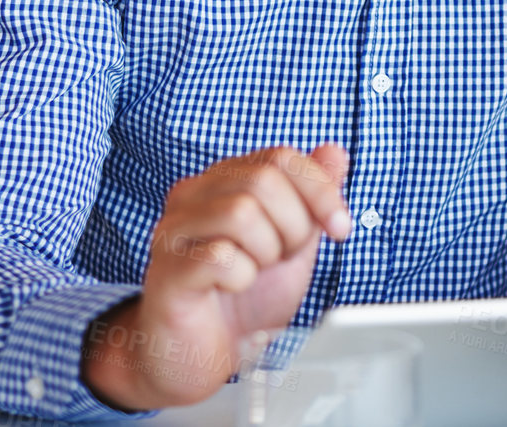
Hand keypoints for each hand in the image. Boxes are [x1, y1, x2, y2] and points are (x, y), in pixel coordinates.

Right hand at [82, 143, 351, 409]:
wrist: (207, 354)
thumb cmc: (248, 295)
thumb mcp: (296, 240)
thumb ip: (314, 195)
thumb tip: (335, 152)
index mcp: (225, 179)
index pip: (279, 157)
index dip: (320, 190)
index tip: (340, 227)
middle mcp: (193, 194)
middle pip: (263, 180)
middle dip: (294, 225)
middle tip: (284, 258)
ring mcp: (173, 231)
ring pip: (240, 213)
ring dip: (267, 251)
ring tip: (257, 271)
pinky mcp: (167, 271)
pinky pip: (220, 257)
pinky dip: (243, 277)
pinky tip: (233, 288)